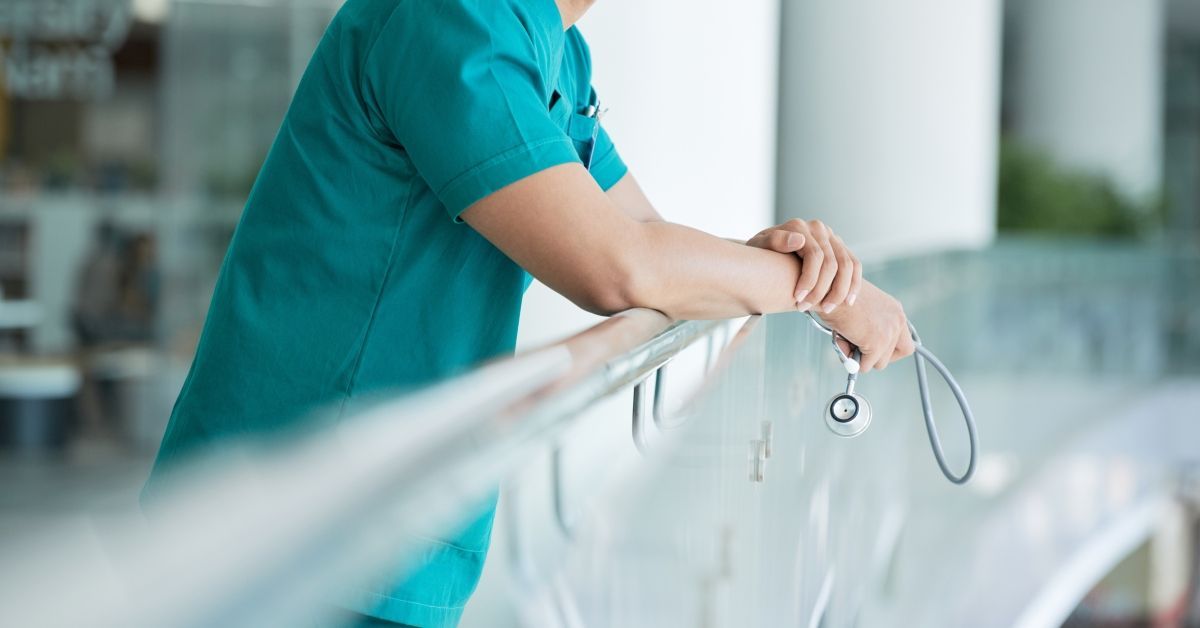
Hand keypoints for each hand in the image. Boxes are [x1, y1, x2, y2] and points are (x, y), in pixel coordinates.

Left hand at [745, 219, 861, 313]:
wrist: (770, 252)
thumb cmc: (761, 253)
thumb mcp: (759, 247)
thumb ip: (774, 241)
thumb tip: (799, 240)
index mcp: (798, 226)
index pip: (815, 256)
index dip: (809, 280)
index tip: (797, 299)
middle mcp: (818, 228)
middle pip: (832, 263)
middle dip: (821, 290)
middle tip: (806, 308)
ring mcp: (831, 236)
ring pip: (847, 265)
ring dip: (839, 291)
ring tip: (826, 309)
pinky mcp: (840, 246)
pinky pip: (854, 265)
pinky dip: (853, 284)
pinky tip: (847, 301)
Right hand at [819, 280, 914, 371]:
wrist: (828, 290)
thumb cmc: (837, 297)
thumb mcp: (860, 310)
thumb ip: (868, 330)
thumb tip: (860, 357)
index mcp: (895, 309)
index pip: (905, 340)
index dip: (891, 349)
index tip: (875, 350)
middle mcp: (897, 319)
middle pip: (900, 353)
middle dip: (879, 356)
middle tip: (860, 350)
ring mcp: (889, 332)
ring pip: (879, 363)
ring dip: (860, 357)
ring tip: (845, 339)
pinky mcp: (877, 343)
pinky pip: (865, 366)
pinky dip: (850, 360)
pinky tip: (841, 340)